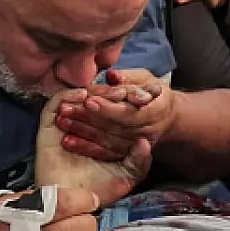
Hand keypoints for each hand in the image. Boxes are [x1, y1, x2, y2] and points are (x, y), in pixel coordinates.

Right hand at [37, 89, 151, 205]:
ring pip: (77, 101)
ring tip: (110, 92)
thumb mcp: (126, 176)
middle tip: (127, 91)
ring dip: (93, 92)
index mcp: (101, 135)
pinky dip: (68, 96)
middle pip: (96, 102)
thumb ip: (139, 160)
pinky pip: (55, 105)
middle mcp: (82, 127)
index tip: (146, 95)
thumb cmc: (98, 191)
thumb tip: (146, 141)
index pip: (114, 111)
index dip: (128, 101)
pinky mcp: (48, 127)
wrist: (71, 204)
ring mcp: (64, 125)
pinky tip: (84, 95)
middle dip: (112, 94)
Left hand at [57, 69, 176, 160]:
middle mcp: (148, 130)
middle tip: (66, 109)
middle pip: (115, 126)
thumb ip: (129, 78)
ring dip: (83, 132)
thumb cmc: (154, 93)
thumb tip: (111, 76)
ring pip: (108, 140)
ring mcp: (138, 144)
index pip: (129, 111)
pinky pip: (106, 153)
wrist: (167, 116)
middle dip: (88, 118)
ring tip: (62, 122)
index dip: (108, 107)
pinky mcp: (129, 154)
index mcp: (156, 110)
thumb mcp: (146, 79)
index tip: (88, 100)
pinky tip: (68, 141)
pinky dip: (86, 147)